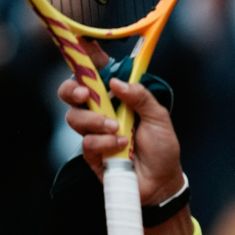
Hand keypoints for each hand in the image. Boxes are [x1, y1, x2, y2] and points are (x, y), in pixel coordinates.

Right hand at [58, 77, 184, 205]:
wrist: (162, 180)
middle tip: (85, 94)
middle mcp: (101, 113)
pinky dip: (104, 143)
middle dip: (72, 90)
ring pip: (75, 118)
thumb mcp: (158, 117)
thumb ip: (140, 97)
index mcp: (117, 100)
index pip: (96, 78)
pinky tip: (121, 146)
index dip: (86, 65)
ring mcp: (94, 133)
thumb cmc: (162, 147)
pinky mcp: (92, 154)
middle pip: (72, 94)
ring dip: (95, 121)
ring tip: (118, 129)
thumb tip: (117, 82)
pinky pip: (87, 143)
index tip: (86, 54)